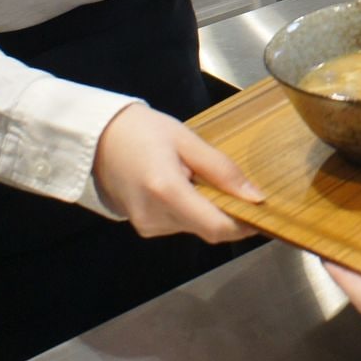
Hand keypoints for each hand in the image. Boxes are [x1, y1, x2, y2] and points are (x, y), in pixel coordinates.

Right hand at [93, 103, 264, 241]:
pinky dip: (193, 210)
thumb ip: (222, 169)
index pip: (217, 227)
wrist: (97, 138)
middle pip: (209, 229)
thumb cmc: (142, 131)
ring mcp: (148, 225)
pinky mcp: (145, 227)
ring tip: (202, 178)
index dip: (245, 223)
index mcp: (166, 191)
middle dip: (230, 213)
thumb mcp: (187, 141)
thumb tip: (255, 196)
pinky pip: (182, 224)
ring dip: (210, 210)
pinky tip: (186, 186)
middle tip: (238, 186)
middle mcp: (156, 216)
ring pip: (197, 228)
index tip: (263, 210)